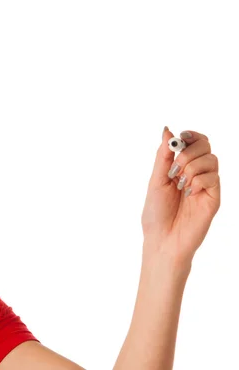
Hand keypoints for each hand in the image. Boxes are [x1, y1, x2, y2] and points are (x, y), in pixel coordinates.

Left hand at [141, 127, 220, 266]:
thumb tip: (167, 130)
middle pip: (206, 146)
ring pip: (211, 159)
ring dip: (192, 167)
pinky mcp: (214, 197)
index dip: (190, 135)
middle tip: (175, 167)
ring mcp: (206, 185)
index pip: (195, 142)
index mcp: (180, 168)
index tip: (180, 137)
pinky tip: (188, 193)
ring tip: (179, 183)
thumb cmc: (156, 213)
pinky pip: (213, 177)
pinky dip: (198, 180)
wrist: (162, 240)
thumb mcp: (156, 180)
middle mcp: (196, 174)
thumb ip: (163, 156)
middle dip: (189, 150)